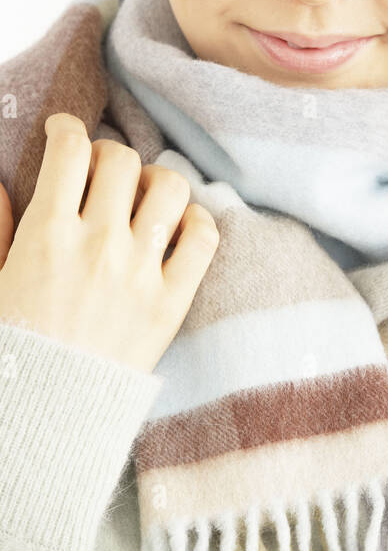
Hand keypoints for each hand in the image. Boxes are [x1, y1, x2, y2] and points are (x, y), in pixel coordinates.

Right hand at [0, 112, 218, 372]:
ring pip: (170, 189)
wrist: (41, 420)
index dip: (67, 130)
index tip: (64, 134)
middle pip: (122, 160)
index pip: (70, 150)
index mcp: (47, 234)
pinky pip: (204, 240)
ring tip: (143, 197)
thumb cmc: (11, 350)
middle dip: (109, 155)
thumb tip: (0, 184)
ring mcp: (140, 271)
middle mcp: (99, 243)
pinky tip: (182, 227)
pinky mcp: (171, 302)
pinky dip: (198, 223)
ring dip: (156, 182)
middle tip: (101, 172)